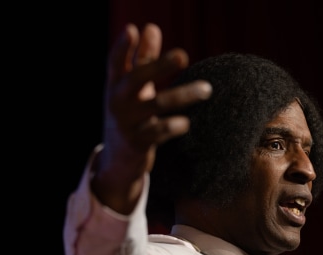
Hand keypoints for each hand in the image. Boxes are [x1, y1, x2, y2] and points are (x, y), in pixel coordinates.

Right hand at [93, 23, 211, 213]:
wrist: (118, 160)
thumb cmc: (130, 114)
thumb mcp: (133, 88)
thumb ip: (142, 58)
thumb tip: (151, 27)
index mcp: (115, 84)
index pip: (116, 62)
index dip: (122, 47)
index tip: (132, 30)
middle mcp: (117, 101)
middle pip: (137, 79)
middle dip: (158, 66)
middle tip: (183, 55)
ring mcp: (126, 122)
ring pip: (156, 105)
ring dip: (183, 95)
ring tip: (207, 89)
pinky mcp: (137, 142)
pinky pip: (158, 132)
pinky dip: (173, 126)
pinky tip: (186, 124)